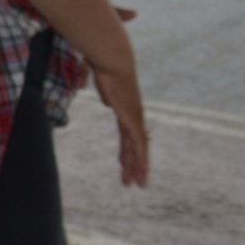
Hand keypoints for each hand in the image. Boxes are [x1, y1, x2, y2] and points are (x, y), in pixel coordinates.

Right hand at [92, 63, 149, 187]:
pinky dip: (141, 159)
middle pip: (134, 146)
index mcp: (125, 110)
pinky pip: (138, 144)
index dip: (127, 151)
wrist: (113, 60)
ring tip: (137, 184)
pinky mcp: (132, 119)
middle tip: (133, 181)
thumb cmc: (105, 66)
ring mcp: (134, 118)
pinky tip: (141, 171)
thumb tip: (107, 101)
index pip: (128, 136)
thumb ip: (106, 95)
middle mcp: (133, 117)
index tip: (125, 164)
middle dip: (133, 164)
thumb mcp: (104, 85)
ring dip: (138, 167)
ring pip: (138, 149)